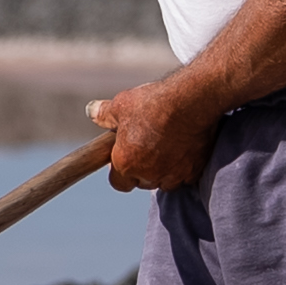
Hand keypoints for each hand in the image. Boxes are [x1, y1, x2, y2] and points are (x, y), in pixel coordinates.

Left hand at [88, 79, 221, 191]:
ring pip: (165, 181)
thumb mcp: (121, 104)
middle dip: (143, 169)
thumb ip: (104, 114)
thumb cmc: (153, 103)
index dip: (120, 171)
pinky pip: (186, 176)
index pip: (118, 183)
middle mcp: (149, 175)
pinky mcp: (194, 172)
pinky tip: (185, 148)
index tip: (125, 156)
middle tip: (147, 146)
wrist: (191, 101)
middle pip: (142, 181)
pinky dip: (184, 167)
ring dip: (164, 170)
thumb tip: (91, 111)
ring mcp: (173, 176)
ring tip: (167, 146)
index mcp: (126, 164)